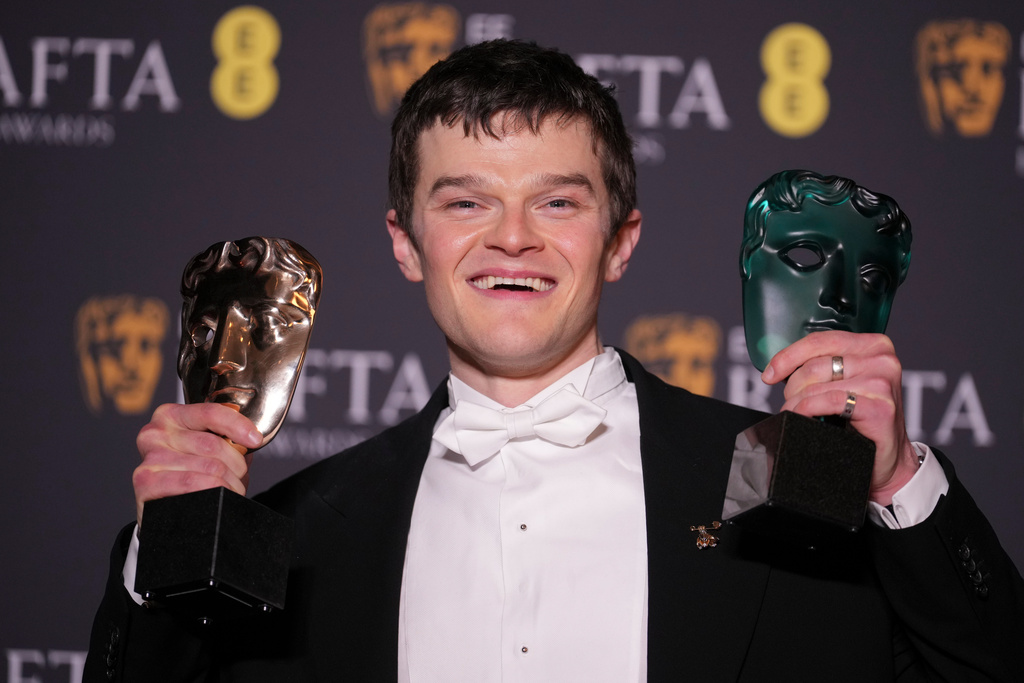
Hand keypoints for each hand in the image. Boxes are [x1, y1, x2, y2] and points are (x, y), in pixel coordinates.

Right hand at [132, 402, 262, 526]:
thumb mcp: (207, 452)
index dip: (238, 426)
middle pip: (213, 445)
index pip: (211, 413)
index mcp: (171, 416)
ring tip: (229, 492)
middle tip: (238, 479)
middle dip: (236, 466)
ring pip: (209, 468)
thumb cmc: (190, 476)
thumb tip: (252, 438)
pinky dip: (213, 493)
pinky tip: (215, 498)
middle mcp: (155, 433)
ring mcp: (149, 458)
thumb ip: (226, 440)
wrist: (164, 510)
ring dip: (229, 485)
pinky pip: (192, 484)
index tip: (255, 440)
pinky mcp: (145, 483)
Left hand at [762, 331, 918, 505]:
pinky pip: (830, 401)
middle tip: (790, 404)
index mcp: (873, 345)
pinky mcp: (880, 407)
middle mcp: (882, 358)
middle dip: (792, 386)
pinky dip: (808, 409)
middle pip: (815, 364)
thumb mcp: (845, 382)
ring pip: (818, 385)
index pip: (820, 341)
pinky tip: (802, 417)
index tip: (770, 373)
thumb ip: (824, 367)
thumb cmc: (861, 420)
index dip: (789, 356)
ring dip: (796, 402)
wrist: (887, 458)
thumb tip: (779, 366)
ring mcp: (883, 382)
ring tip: (794, 414)